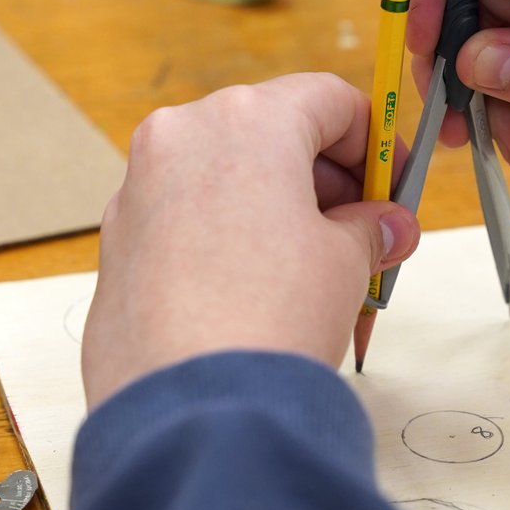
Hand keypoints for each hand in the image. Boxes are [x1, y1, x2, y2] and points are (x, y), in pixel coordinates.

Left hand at [81, 74, 421, 408]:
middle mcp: (180, 136)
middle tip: (362, 233)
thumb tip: (385, 227)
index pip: (328, 100)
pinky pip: (185, 216)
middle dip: (324, 181)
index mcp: (244, 119)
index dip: (374, 143)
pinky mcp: (116, 240)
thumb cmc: (270, 317)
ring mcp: (138, 188)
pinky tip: (255, 290)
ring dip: (275, 209)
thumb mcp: (345, 261)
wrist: (192, 409)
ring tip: (313, 272)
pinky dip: (226, 235)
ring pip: (224, 175)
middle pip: (271, 133)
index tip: (392, 185)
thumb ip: (369, 229)